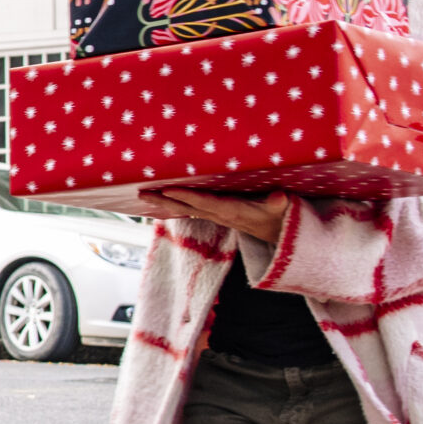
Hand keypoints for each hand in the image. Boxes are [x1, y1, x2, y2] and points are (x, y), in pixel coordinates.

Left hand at [145, 188, 290, 242]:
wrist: (278, 234)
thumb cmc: (278, 217)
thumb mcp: (281, 210)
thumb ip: (278, 204)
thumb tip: (280, 197)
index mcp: (230, 211)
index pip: (203, 202)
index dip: (185, 196)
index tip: (167, 189)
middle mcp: (218, 214)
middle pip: (185, 206)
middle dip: (163, 200)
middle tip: (141, 194)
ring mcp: (215, 215)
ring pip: (184, 207)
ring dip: (163, 202)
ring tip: (143, 195)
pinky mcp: (215, 213)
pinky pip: (190, 207)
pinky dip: (174, 202)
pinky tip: (160, 199)